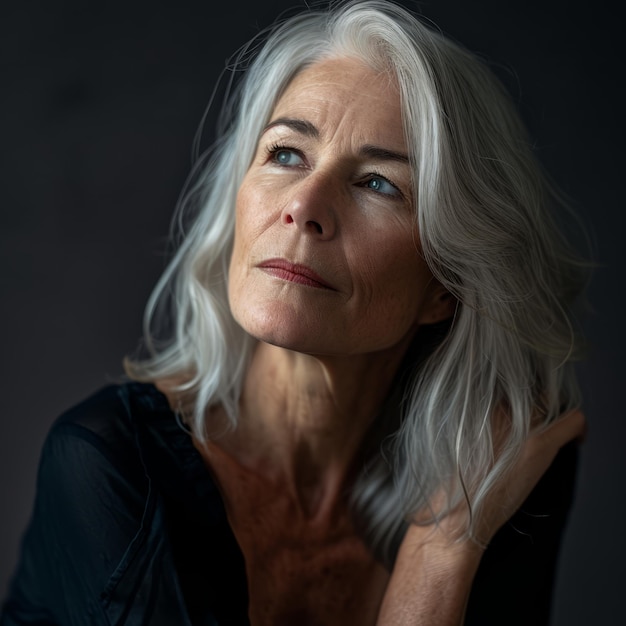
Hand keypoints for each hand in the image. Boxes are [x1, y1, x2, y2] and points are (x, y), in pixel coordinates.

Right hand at [377, 409, 585, 624]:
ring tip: (554, 432)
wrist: (457, 512)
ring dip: (553, 416)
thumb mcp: (457, 441)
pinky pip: (572, 421)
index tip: (520, 412)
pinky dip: (578, 427)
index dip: (516, 399)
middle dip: (536, 405)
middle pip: (529, 392)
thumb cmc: (453, 485)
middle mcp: (499, 407)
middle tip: (538, 424)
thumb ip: (479, 423)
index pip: (506, 387)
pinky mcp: (540, 444)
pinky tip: (577, 439)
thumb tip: (497, 421)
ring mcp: (520, 424)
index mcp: (476, 406)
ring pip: (549, 403)